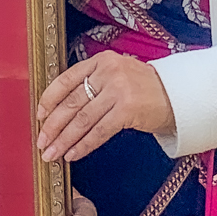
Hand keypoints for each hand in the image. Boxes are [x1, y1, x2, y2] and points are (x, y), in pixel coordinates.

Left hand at [37, 51, 174, 162]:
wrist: (177, 95)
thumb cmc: (142, 88)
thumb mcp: (116, 75)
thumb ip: (92, 83)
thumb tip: (60, 110)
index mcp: (101, 60)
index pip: (66, 79)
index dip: (49, 100)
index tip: (39, 117)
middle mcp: (108, 72)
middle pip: (72, 102)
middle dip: (53, 126)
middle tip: (42, 142)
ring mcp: (119, 90)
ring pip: (82, 119)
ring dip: (64, 140)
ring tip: (52, 154)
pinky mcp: (128, 110)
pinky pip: (99, 131)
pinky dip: (84, 145)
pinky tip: (73, 155)